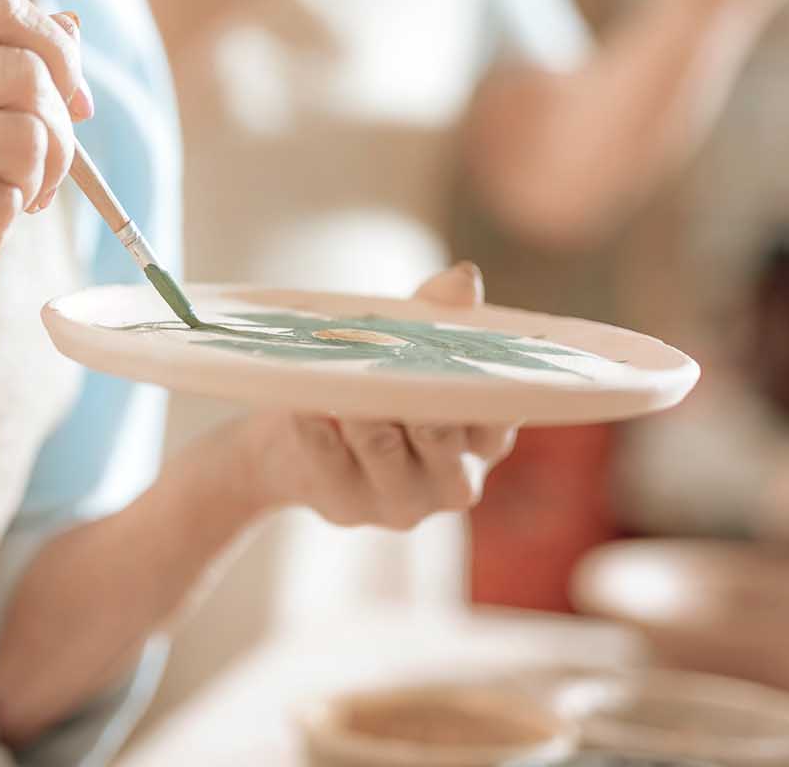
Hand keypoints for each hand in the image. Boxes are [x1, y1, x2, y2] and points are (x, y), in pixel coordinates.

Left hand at [229, 262, 518, 528]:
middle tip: (395, 368)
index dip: (479, 390)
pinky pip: (330, 464)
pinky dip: (316, 430)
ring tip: (343, 387)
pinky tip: (304, 405)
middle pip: (441, 437)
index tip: (457, 355)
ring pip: (385, 451)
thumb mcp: (407, 346)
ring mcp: (401, 502)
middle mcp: (452, 480)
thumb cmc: (371, 384)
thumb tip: (464, 279)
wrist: (290, 444)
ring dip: (363, 415)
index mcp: (482, 440)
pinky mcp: (347, 508)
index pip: (498, 418)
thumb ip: (439, 313)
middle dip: (416, 401)